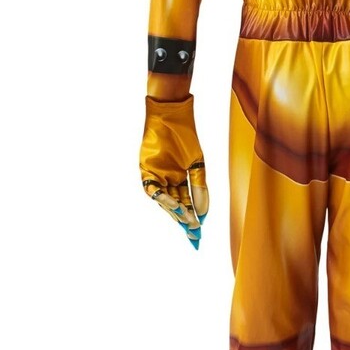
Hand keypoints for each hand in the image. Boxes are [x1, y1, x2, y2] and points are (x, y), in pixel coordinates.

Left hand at [140, 94, 209, 248]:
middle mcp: (168, 179)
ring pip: (164, 200)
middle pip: (176, 205)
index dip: (192, 217)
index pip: (187, 202)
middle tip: (194, 234)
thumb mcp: (197, 165)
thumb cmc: (186, 136)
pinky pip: (152, 189)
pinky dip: (163, 198)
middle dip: (184, 220)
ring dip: (175, 212)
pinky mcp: (146, 170)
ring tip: (187, 221)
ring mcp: (156, 175)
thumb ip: (199, 188)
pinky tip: (174, 206)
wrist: (173, 115)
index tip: (199, 232)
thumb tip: (203, 213)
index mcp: (180, 178)